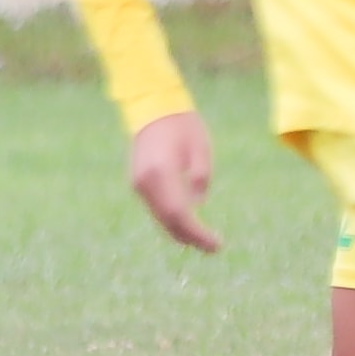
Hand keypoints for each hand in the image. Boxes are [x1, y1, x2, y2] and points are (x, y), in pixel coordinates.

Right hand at [127, 109, 219, 253]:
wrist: (152, 108)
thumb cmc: (182, 126)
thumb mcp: (200, 150)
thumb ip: (200, 179)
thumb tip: (196, 204)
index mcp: (161, 173)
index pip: (179, 214)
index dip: (197, 233)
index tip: (216, 244)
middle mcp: (145, 182)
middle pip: (168, 221)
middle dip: (190, 237)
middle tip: (214, 247)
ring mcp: (138, 183)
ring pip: (159, 218)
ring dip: (180, 231)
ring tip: (203, 240)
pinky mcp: (137, 182)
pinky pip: (155, 209)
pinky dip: (171, 220)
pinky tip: (187, 224)